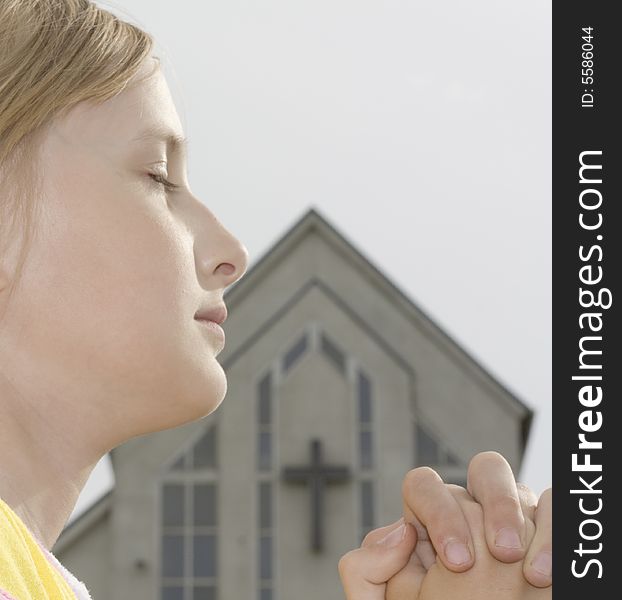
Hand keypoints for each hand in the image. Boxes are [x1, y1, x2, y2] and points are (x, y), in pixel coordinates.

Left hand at [338, 451, 551, 598]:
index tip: (457, 561)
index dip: (440, 511)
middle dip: (496, 505)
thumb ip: (367, 570)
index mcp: (428, 520)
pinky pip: (558, 510)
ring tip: (530, 572)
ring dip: (526, 519)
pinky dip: (559, 533)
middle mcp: (471, 512)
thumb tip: (401, 532)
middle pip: (484, 469)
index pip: (425, 483)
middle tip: (502, 551)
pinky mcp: (546, 539)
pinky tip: (551, 575)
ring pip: (522, 487)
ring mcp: (513, 521)